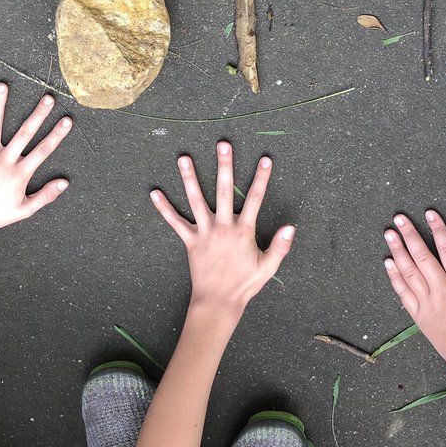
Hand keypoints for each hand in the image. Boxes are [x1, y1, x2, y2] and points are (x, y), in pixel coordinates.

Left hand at [0, 83, 71, 236]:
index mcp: (20, 173)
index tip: (67, 120)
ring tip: (4, 85)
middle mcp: (5, 160)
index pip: (43, 149)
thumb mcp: (25, 209)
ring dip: (0, 103)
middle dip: (38, 114)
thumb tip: (65, 183)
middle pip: (25, 132)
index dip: (57, 134)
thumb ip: (46, 195)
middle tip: (48, 98)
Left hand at [150, 141, 294, 314]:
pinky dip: (164, 208)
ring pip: (196, 200)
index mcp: (243, 231)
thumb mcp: (268, 267)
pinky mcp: (190, 241)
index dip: (262, 178)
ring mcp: (205, 232)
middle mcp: (223, 227)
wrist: (218, 301)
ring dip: (189, 178)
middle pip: (224, 190)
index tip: (265, 159)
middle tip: (223, 144)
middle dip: (224, 165)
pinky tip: (154, 193)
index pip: (256, 199)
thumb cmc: (244, 284)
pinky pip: (175, 222)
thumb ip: (280, 246)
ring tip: (183, 158)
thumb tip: (291, 227)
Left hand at [383, 211, 445, 369]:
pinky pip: (403, 292)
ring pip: (409, 271)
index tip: (429, 214)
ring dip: (398, 251)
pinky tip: (387, 262)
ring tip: (388, 234)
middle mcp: (441, 289)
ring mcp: (427, 301)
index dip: (438, 230)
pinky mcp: (417, 314)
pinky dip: (394, 276)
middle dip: (410, 235)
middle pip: (423, 256)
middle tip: (398, 218)